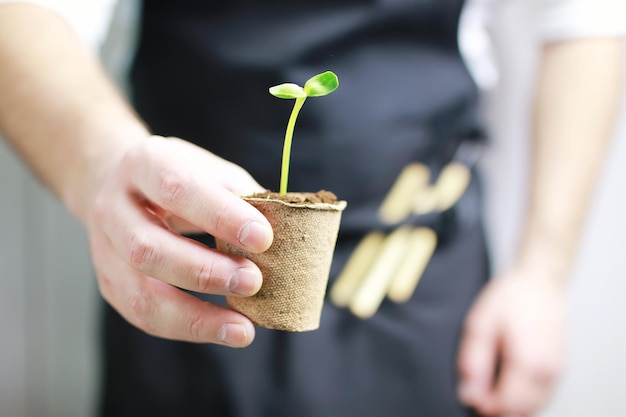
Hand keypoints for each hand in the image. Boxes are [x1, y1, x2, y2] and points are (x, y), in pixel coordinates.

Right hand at [86, 136, 272, 345]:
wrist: (120, 183)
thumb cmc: (181, 177)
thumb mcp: (211, 170)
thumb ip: (242, 196)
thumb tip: (286, 230)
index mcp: (143, 164)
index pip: (177, 189)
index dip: (220, 215)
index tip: (263, 238)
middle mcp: (113, 206)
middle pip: (149, 248)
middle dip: (205, 271)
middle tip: (253, 281)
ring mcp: (104, 249)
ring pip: (140, 292)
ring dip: (196, 315)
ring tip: (243, 328)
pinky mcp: (109, 283)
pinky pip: (143, 315)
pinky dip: (186, 328)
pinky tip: (222, 330)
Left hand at [457, 268, 565, 415]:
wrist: (540, 282)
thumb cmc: (512, 297)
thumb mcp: (480, 324)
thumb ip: (473, 361)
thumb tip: (469, 392)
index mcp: (529, 361)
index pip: (506, 404)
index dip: (484, 404)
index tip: (470, 393)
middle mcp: (548, 371)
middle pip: (522, 411)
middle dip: (497, 407)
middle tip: (478, 388)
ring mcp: (557, 371)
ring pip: (533, 407)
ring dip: (511, 404)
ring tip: (490, 382)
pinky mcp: (559, 369)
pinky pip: (541, 396)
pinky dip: (523, 397)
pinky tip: (506, 382)